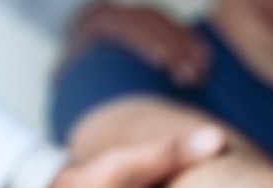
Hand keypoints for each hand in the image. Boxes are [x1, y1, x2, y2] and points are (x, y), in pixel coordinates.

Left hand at [62, 2, 207, 85]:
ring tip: (199, 75)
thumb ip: (69, 78)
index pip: (126, 26)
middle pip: (153, 25)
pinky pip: (181, 29)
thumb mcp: (68, 71)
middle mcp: (124, 14)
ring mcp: (144, 16)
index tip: (162, 62)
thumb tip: (66, 88)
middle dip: (174, 49)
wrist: (90, 41)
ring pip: (169, 25)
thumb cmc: (80, 67)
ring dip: (188, 49)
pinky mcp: (160, 24)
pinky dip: (194, 44)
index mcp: (101, 24)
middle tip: (188, 76)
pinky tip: (206, 62)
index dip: (146, 42)